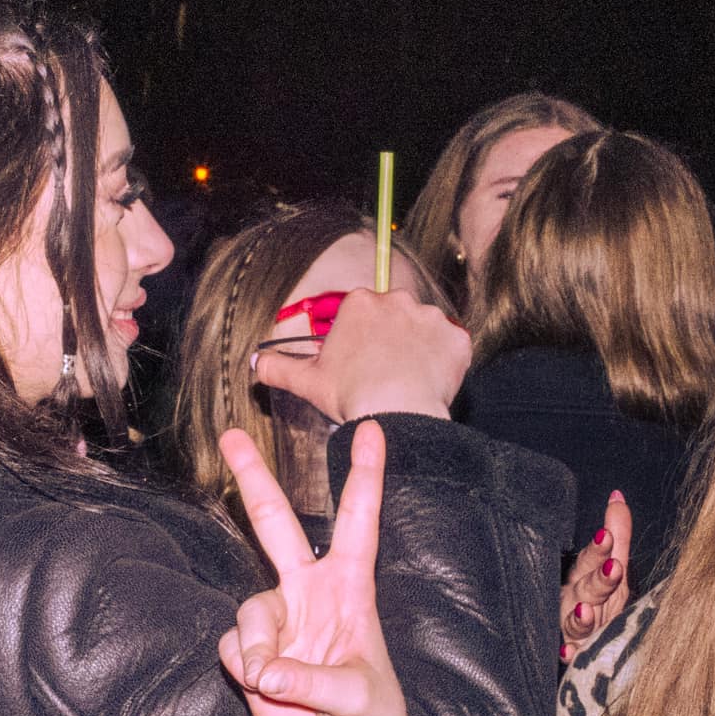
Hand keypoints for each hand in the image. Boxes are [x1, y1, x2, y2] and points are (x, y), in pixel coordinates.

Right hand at [219, 422, 409, 715]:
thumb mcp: (360, 699)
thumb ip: (314, 683)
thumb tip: (265, 672)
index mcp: (351, 589)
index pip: (358, 523)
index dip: (364, 477)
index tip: (371, 429)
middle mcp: (311, 593)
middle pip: (277, 525)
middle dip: (254, 481)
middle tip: (231, 435)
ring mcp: (278, 620)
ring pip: (249, 608)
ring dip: (257, 648)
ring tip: (274, 682)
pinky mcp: (251, 651)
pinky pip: (234, 647)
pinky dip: (245, 669)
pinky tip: (265, 688)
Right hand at [252, 288, 470, 424]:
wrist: (397, 414)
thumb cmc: (352, 395)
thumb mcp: (307, 381)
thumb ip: (279, 368)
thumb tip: (257, 363)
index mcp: (361, 303)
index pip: (364, 313)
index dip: (363, 339)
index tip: (363, 361)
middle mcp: (398, 300)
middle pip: (396, 316)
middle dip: (392, 340)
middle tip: (386, 373)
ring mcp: (431, 318)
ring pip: (425, 330)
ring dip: (420, 349)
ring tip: (410, 380)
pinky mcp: (457, 338)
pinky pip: (453, 347)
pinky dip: (446, 363)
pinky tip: (433, 383)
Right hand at [560, 491, 631, 662]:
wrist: (584, 643)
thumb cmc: (601, 600)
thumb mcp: (612, 566)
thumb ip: (617, 532)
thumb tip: (618, 496)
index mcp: (587, 578)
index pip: (592, 559)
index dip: (599, 549)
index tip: (608, 536)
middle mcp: (576, 600)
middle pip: (585, 588)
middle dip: (597, 579)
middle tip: (613, 568)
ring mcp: (573, 630)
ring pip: (573, 622)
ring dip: (578, 617)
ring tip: (585, 610)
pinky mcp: (574, 655)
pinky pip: (570, 656)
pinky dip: (569, 654)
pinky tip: (569, 653)